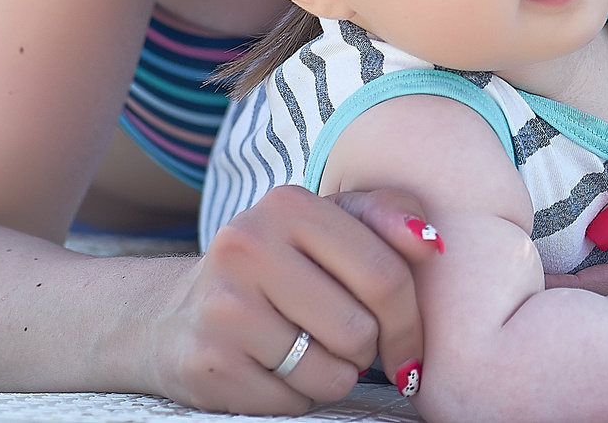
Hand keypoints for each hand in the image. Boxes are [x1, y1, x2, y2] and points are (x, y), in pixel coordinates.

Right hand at [141, 184, 437, 412]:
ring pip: (329, 374)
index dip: (409, 323)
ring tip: (303, 353)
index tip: (408, 346)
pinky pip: (291, 403)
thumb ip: (386, 216)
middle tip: (347, 347)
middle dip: (366, 352)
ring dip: (331, 377)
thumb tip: (430, 242)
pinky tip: (271, 371)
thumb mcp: (329, 226)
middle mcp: (247, 246)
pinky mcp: (206, 361)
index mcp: (288, 204)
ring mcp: (222, 306)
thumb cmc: (278, 268)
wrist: (177, 316)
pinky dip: (295, 398)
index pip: (386, 275)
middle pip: (359, 330)